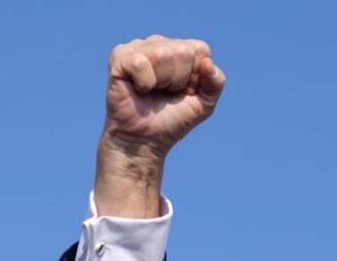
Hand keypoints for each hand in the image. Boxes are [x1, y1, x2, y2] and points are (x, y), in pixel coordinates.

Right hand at [95, 35, 225, 217]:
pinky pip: (141, 62)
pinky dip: (144, 83)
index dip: (196, 76)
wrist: (144, 141)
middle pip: (183, 51)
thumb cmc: (172, 121)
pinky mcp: (120, 57)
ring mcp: (138, 48)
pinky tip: (138, 90)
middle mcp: (159, 44)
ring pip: (163, 54)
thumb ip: (216, 83)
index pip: (200, 49)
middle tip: (165, 94)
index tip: (184, 92)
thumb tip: (207, 63)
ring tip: (151, 92)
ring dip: (162, 82)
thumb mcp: (204, 104)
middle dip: (179, 80)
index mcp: (180, 49)